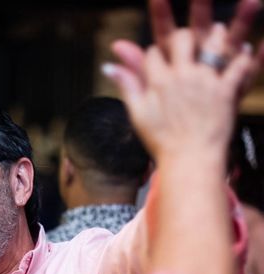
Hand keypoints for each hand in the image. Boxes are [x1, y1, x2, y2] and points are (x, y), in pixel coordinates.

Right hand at [102, 1, 261, 164]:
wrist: (189, 160)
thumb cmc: (162, 141)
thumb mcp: (137, 114)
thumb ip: (126, 86)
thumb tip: (108, 66)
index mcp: (158, 82)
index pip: (153, 52)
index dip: (155, 53)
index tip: (160, 60)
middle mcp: (181, 76)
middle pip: (181, 38)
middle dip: (182, 37)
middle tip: (187, 44)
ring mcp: (205, 82)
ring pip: (213, 44)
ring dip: (216, 36)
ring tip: (217, 36)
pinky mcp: (225, 90)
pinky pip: (239, 65)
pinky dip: (243, 57)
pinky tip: (242, 54)